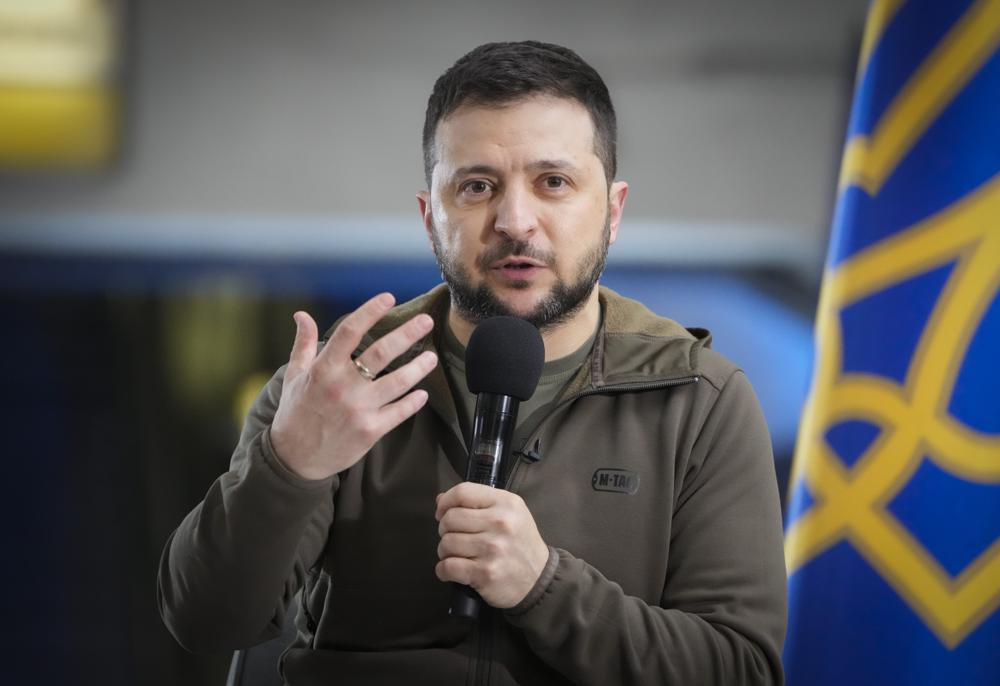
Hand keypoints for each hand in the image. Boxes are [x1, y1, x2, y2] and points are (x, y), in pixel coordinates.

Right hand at [269, 292, 437, 480]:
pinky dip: (413, 402)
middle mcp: (343, 386)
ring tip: (432, 357)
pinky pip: (399, 412)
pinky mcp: (370, 430)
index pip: (350, 331)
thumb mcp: (295, 376)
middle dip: (407, 333)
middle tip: (427, 320)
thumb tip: (302, 315)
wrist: (294, 458)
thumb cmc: (296, 412)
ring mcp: (359, 409)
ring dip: (419, 368)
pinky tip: (423, 393)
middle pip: (382, 352)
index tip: (389, 297)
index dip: (370, 311)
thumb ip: (303, 344)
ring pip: (398, 382)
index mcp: (324, 368)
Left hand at [434, 482, 548, 608]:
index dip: (445, 502)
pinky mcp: (485, 573)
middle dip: (445, 529)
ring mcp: (492, 549)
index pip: (462, 492)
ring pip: (446, 543)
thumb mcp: (510, 513)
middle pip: (450, 519)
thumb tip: (441, 499)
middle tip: (456, 537)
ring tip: (459, 554)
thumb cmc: (520, 543)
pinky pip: (447, 567)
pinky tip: (454, 569)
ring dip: (445, 552)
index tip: (442, 512)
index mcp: (506, 503)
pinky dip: (444, 570)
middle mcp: (500, 523)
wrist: (539, 579)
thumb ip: (478, 502)